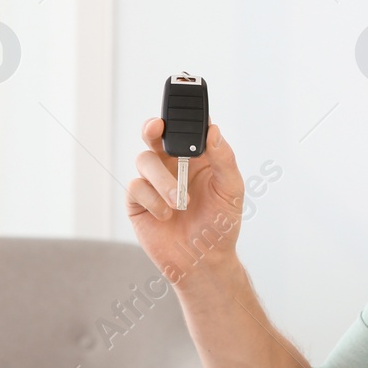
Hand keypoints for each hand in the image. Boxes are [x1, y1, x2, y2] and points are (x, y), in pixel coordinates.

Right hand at [125, 117, 244, 285]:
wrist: (203, 261)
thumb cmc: (221, 225)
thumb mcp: (231, 190)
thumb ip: (224, 159)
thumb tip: (213, 129)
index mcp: (197, 158)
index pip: (186, 128)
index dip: (182, 115)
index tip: (182, 107)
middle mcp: (173, 165)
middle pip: (155, 135)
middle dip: (153, 128)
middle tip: (157, 129)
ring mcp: (154, 182)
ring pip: (144, 160)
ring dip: (162, 180)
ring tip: (179, 202)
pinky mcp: (138, 202)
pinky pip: (136, 187)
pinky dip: (152, 200)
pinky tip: (166, 215)